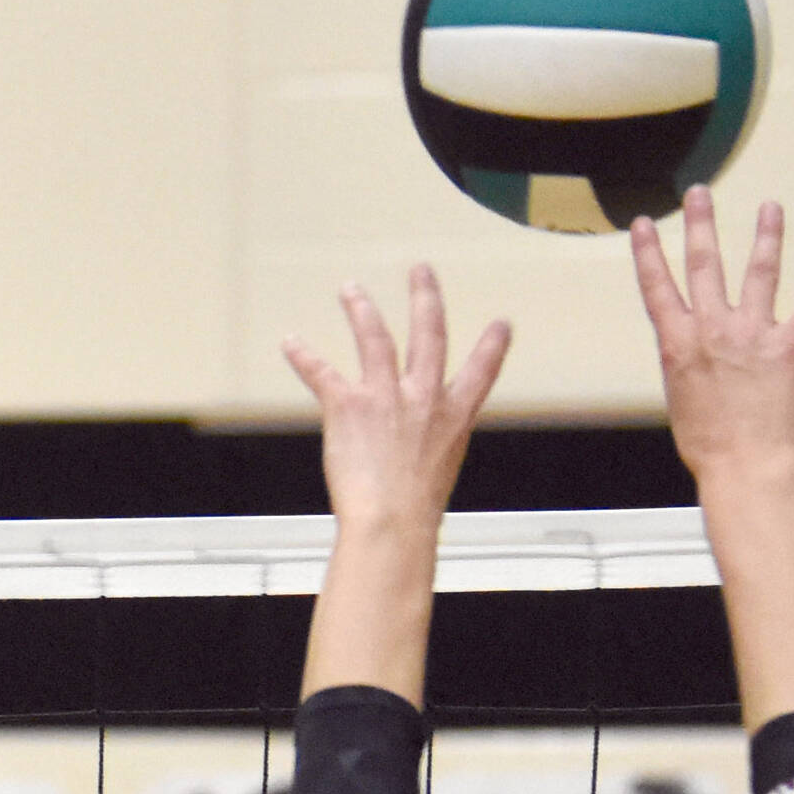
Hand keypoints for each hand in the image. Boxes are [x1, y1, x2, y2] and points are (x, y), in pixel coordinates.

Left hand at [283, 268, 510, 543]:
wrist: (391, 522)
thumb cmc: (413, 513)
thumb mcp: (438, 475)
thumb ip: (430, 451)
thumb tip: (419, 458)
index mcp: (453, 418)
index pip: (482, 373)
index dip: (493, 346)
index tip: (501, 325)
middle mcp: (423, 398)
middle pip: (429, 334)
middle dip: (425, 298)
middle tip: (421, 272)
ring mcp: (386, 397)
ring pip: (376, 339)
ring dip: (361, 310)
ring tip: (351, 291)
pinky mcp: (349, 406)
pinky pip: (323, 373)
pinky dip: (304, 357)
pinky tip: (292, 344)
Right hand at [632, 187, 793, 482]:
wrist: (745, 466)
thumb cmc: (710, 446)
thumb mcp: (683, 401)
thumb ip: (690, 367)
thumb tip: (698, 356)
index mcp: (679, 346)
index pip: (657, 290)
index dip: (649, 254)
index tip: (643, 225)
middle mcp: (713, 332)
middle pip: (705, 266)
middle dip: (702, 226)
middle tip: (699, 194)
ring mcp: (754, 336)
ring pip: (760, 273)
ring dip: (765, 237)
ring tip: (770, 208)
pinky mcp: (792, 347)